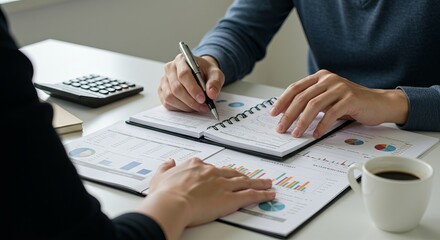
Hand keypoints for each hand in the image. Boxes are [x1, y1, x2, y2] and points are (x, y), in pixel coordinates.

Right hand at [138, 158, 274, 239]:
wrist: (171, 203)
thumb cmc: (164, 193)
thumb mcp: (159, 176)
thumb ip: (165, 168)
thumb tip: (169, 162)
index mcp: (196, 166)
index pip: (210, 168)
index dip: (218, 173)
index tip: (221, 175)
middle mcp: (211, 172)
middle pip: (232, 173)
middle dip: (243, 175)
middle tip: (251, 177)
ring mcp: (222, 184)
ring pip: (245, 181)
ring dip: (258, 182)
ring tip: (267, 183)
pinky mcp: (230, 198)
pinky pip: (250, 195)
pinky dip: (262, 194)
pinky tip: (269, 194)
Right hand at [158, 54, 224, 112]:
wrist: (200, 73)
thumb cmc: (206, 72)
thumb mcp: (215, 74)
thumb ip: (215, 83)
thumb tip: (212, 94)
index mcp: (181, 60)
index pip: (184, 75)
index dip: (193, 89)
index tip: (202, 99)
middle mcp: (170, 69)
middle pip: (176, 88)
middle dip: (191, 101)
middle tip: (203, 107)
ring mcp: (164, 80)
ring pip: (170, 97)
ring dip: (185, 106)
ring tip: (198, 107)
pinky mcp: (162, 91)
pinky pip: (167, 103)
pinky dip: (180, 108)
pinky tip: (190, 107)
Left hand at [270, 69, 408, 137]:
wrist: (380, 103)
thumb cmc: (351, 102)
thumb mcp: (327, 98)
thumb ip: (311, 101)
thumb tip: (287, 114)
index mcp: (320, 77)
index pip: (295, 88)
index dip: (282, 101)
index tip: (273, 113)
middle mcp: (328, 79)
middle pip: (301, 97)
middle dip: (288, 115)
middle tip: (282, 128)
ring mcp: (340, 87)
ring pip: (314, 105)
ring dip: (302, 122)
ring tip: (296, 133)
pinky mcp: (351, 98)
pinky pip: (331, 114)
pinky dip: (322, 126)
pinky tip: (316, 134)